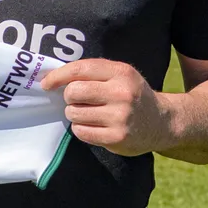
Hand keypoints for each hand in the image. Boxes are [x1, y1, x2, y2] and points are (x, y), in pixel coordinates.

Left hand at [41, 58, 174, 156]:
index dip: (57, 76)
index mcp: (121, 72)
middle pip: (73, 92)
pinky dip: (81, 129)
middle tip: (77, 100)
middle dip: (69, 97)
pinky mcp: (117, 138)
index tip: (46, 83)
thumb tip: (51, 78)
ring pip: (74, 113)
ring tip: (89, 114)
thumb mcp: (118, 75)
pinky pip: (81, 132)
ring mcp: (120, 117)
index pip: (79, 69)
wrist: (162, 122)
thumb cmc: (130, 94)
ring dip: (74, 114)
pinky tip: (94, 126)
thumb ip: (91, 72)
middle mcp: (122, 93)